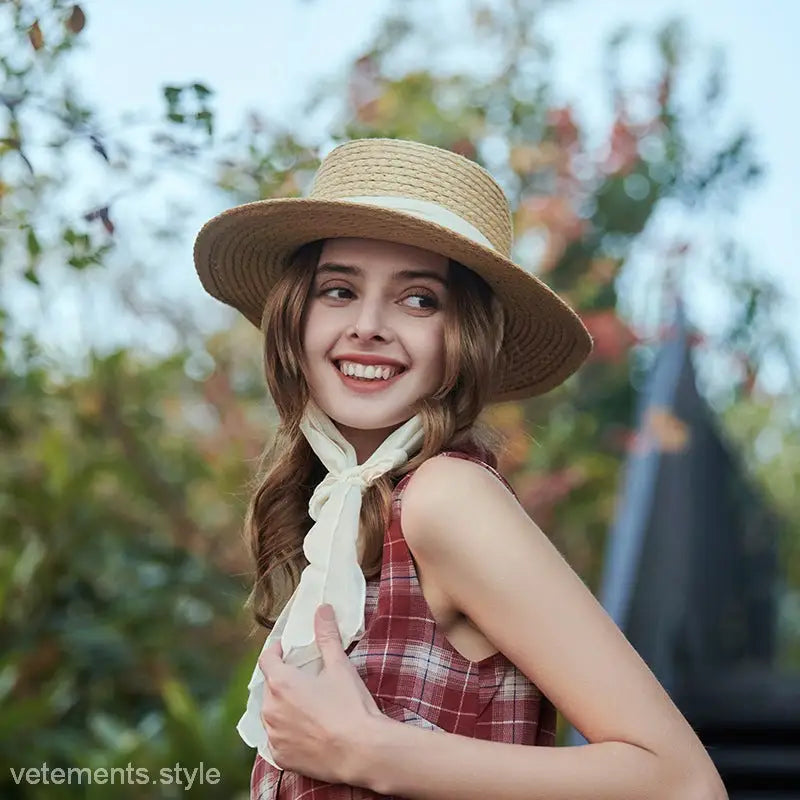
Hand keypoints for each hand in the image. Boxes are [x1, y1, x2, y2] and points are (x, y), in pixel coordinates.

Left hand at [258, 603, 384, 784]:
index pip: (266, 659)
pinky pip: (277, 739)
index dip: (276, 651)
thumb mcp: (339, 666)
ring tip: (306, 704)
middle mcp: (270, 710)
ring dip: (283, 706)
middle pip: (269, 687)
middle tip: (304, 678)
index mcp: (281, 684)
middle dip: (282, 679)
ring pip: (271, 713)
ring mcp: (274, 736)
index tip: (286, 649)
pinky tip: (307, 729)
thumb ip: (327, 636)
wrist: (361, 751)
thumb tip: (322, 609)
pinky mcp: (281, 757)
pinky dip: (287, 732)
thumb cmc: (350, 706)